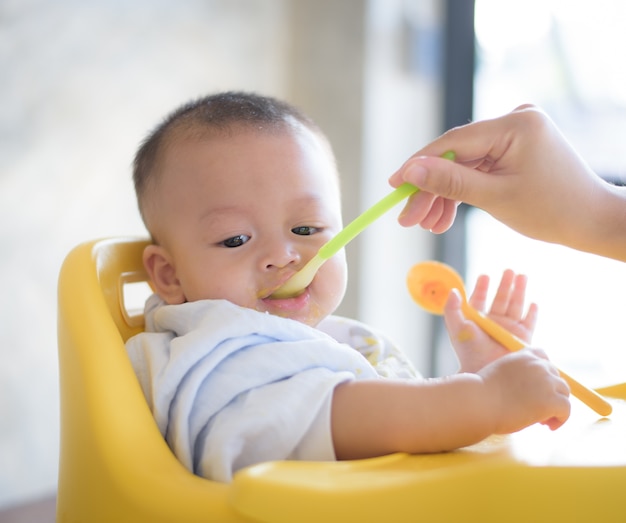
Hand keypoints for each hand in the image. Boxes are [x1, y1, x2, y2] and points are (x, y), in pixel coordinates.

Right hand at [389, 105, 625, 259]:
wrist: (590, 221)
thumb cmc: (552, 211)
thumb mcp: (494, 198)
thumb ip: (450, 182)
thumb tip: (410, 171)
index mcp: (516, 123)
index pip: (453, 141)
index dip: (419, 164)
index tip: (394, 185)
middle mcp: (515, 120)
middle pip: (456, 155)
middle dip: (431, 189)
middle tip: (408, 217)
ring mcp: (515, 133)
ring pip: (464, 165)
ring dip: (444, 195)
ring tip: (427, 224)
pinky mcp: (513, 148)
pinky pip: (478, 168)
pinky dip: (463, 192)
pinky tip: (444, 216)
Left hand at [445, 269, 537, 372]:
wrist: (486, 371)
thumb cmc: (468, 351)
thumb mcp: (456, 328)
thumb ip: (451, 309)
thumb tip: (454, 291)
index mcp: (478, 320)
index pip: (480, 299)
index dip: (482, 287)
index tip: (484, 276)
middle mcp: (494, 322)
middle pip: (501, 298)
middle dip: (505, 284)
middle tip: (508, 270)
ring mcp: (509, 329)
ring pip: (516, 305)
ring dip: (519, 290)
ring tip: (522, 276)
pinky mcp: (522, 338)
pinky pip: (529, 322)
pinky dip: (532, 312)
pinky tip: (533, 303)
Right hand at [478, 348, 570, 431]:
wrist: (479, 403)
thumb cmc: (482, 394)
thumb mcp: (499, 375)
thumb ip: (516, 376)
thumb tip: (528, 392)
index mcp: (522, 356)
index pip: (542, 356)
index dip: (544, 371)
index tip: (539, 386)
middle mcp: (537, 365)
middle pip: (556, 377)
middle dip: (550, 392)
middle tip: (537, 409)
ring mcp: (546, 381)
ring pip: (564, 393)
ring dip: (556, 406)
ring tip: (543, 420)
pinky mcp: (551, 400)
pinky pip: (566, 409)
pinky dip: (561, 419)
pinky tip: (548, 427)